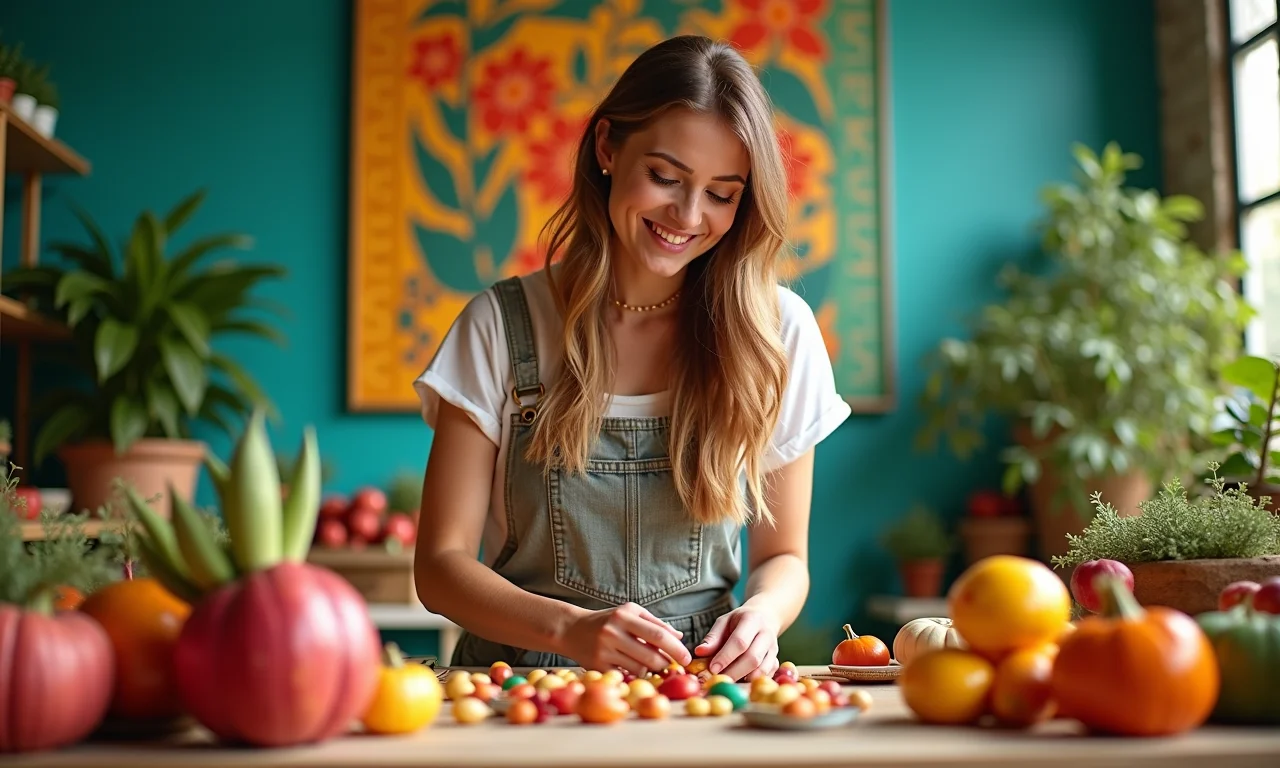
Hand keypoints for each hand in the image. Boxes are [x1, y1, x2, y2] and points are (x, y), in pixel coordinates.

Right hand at [562, 602, 691, 675]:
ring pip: (640, 669)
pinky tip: (634, 668)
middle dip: (666, 664)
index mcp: (624, 615)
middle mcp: (613, 632)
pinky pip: (626, 676)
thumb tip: (679, 637)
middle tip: (670, 665)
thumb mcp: (630, 613)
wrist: (571, 629)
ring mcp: (604, 651)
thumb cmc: (607, 621)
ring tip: (649, 664)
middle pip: (651, 656)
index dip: (676, 649)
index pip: (658, 635)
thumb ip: (655, 623)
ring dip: (651, 670)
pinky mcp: (598, 666)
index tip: (687, 659)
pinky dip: (635, 674)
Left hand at [694, 605, 780, 681]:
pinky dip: (753, 682)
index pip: (739, 641)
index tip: (712, 668)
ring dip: (744, 679)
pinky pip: (767, 675)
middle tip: (718, 679)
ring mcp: (774, 648)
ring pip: (762, 669)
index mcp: (752, 620)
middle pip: (753, 658)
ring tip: (728, 682)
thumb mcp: (724, 622)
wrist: (765, 617)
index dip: (725, 657)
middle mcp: (766, 634)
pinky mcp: (776, 660)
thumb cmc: (740, 621)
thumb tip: (699, 652)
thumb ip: (712, 637)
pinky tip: (741, 682)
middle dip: (734, 672)